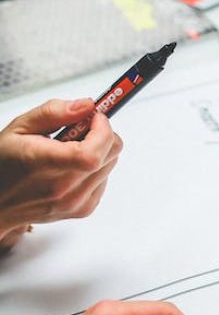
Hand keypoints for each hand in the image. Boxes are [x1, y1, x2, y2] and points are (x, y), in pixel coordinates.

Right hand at [0, 99, 123, 250]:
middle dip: (102, 133)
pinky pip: (105, 179)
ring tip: (70, 149)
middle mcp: (62, 188)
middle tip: (80, 129)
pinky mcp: (84, 209)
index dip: (102, 131)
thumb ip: (53, 112)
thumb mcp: (19, 127)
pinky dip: (96, 167)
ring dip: (99, 150)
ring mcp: (75, 202)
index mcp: (43, 165)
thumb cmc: (3, 164)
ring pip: (111, 164)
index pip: (91, 154)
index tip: (94, 117)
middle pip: (110, 153)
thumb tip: (86, 106)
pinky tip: (71, 166)